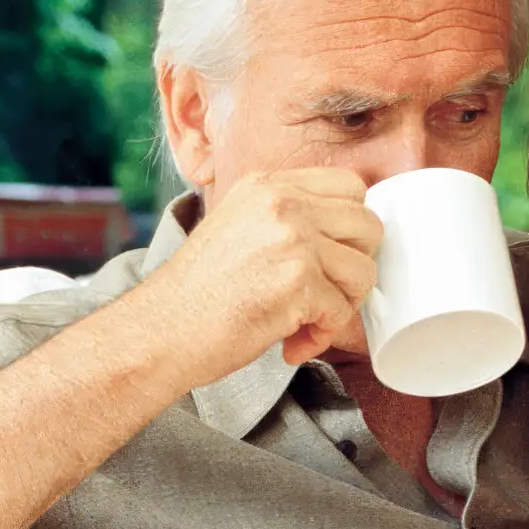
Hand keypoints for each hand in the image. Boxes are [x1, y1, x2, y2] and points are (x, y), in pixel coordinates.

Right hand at [131, 168, 381, 379]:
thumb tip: (341, 240)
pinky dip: (321, 336)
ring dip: (341, 306)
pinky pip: (342, 312)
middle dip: (353, 268)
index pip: (350, 186)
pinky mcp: (299, 281)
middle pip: (367, 226)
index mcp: (267, 185)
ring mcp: (293, 239)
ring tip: (305, 323)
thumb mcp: (237, 227)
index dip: (350, 229)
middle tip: (323, 295)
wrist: (160, 331)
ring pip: (363, 271)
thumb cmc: (195, 294)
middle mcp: (283, 203)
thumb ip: (285, 220)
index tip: (331, 259)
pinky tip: (290, 344)